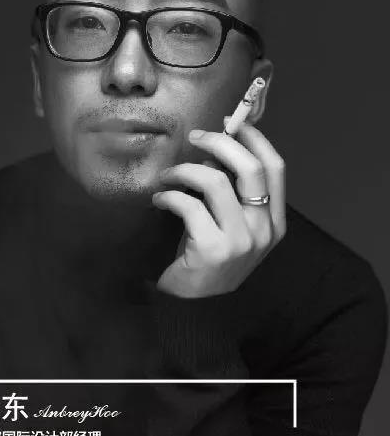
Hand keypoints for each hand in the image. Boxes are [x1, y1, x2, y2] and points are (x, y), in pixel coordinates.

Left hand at [151, 118, 285, 298]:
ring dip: (185, 171)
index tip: (232, 124)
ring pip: (216, 182)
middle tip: (195, 138)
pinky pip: (189, 205)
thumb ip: (232, 196)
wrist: (194, 311)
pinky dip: (169, 196)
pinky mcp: (212, 250)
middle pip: (250, 168)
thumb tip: (213, 150)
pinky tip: (159, 201)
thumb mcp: (231, 230)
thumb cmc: (206, 263)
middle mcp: (264, 232)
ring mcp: (241, 242)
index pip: (275, 169)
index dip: (255, 139)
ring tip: (168, 176)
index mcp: (274, 224)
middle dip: (220, 143)